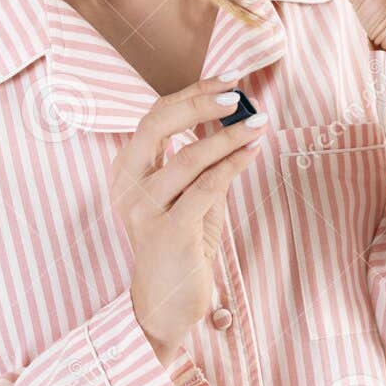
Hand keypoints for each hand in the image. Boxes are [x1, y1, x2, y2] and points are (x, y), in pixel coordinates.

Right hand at [107, 75, 268, 362]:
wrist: (166, 305)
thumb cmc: (183, 244)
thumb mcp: (191, 194)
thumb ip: (204, 160)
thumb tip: (238, 117)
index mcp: (127, 169)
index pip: (155, 116)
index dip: (191, 93)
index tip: (228, 80)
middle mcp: (127, 185)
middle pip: (158, 124)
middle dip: (200, 103)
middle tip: (237, 94)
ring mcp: (143, 209)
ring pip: (187, 157)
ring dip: (228, 137)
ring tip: (259, 124)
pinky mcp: (168, 232)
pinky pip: (204, 188)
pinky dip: (232, 166)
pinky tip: (253, 152)